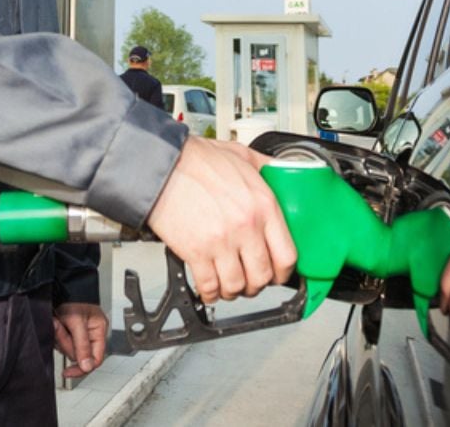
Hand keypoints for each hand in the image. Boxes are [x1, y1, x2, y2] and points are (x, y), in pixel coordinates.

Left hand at [53, 303, 107, 377]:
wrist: (59, 285)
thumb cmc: (72, 297)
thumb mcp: (77, 322)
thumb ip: (82, 345)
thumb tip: (87, 367)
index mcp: (99, 330)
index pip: (96, 359)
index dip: (82, 368)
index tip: (68, 372)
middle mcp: (90, 334)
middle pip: (78, 354)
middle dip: (66, 343)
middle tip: (60, 327)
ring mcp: (78, 333)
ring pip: (67, 348)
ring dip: (59, 337)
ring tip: (58, 321)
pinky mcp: (67, 332)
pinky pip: (60, 342)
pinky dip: (56, 334)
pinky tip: (56, 322)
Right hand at [145, 137, 297, 303]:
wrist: (161, 165)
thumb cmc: (197, 160)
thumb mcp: (242, 155)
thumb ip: (266, 167)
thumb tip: (280, 172)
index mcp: (262, 205)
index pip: (287, 255)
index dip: (283, 272)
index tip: (277, 273)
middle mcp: (245, 226)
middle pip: (263, 276)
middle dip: (257, 285)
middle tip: (250, 280)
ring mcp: (221, 242)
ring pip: (237, 286)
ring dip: (233, 291)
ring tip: (229, 285)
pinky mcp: (195, 252)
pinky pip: (209, 287)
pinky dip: (210, 293)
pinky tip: (209, 288)